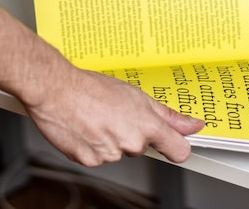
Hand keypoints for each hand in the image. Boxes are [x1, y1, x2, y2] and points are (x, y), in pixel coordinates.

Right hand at [24, 67, 204, 166]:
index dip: (176, 145)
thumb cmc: (90, 87)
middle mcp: (131, 143)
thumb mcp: (136, 94)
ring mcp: (110, 154)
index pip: (178, 150)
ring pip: (118, 151)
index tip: (172, 141)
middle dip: (131, 132)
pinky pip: (98, 157)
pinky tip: (85, 127)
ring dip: (110, 138)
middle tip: (115, 113)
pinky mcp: (90, 161)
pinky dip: (92, 146)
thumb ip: (167, 115)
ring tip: (96, 117)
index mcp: (147, 126)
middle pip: (141, 146)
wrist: (55, 90)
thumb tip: (193, 125)